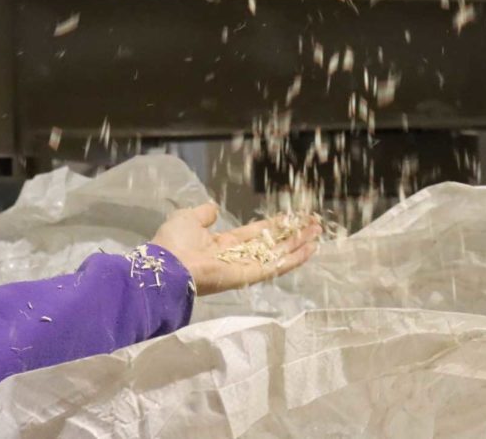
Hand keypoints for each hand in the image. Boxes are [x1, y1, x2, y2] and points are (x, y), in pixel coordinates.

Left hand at [150, 203, 321, 295]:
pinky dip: (294, 258)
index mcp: (220, 244)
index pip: (253, 233)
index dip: (272, 225)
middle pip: (270, 244)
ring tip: (318, 233)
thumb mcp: (188, 219)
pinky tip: (311, 248)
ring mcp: (244, 267)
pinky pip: (275, 267)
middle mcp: (236, 256)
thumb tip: (213, 208)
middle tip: (313, 224)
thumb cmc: (174, 242)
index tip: (290, 217)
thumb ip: (203, 215)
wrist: (167, 266)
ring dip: (299, 244)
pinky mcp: (249, 276)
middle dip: (292, 234)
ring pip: (278, 255)